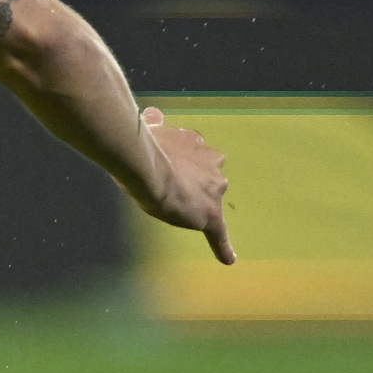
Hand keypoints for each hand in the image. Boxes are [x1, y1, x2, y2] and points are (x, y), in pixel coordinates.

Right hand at [138, 106, 234, 263]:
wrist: (149, 167)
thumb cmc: (145, 146)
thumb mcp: (151, 128)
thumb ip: (154, 123)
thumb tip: (152, 114)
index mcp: (198, 144)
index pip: (197, 153)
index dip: (184, 159)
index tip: (172, 160)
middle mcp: (213, 163)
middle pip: (209, 175)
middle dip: (194, 181)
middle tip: (171, 186)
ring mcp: (214, 190)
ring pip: (210, 199)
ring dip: (197, 202)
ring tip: (174, 207)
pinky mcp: (210, 215)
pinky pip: (219, 233)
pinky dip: (223, 246)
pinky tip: (228, 258)